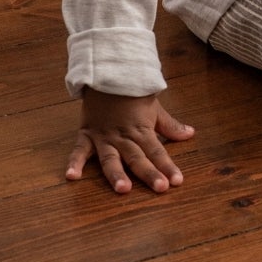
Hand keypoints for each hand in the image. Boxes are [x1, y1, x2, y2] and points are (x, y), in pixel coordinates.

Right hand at [65, 89, 195, 194]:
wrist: (108, 73)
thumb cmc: (133, 94)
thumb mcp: (155, 108)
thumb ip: (170, 125)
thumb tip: (190, 134)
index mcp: (141, 131)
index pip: (157, 151)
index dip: (167, 166)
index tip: (177, 181)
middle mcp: (123, 137)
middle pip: (137, 158)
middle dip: (149, 173)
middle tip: (160, 188)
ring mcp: (104, 137)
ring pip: (111, 159)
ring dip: (117, 174)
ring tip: (123, 189)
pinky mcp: (87, 134)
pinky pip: (79, 150)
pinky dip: (74, 162)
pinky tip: (71, 176)